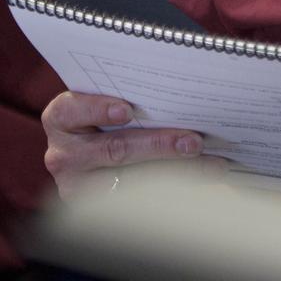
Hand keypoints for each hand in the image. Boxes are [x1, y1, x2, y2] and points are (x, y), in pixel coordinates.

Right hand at [42, 91, 219, 197]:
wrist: (94, 148)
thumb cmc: (112, 110)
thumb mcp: (111, 96)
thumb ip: (135, 92)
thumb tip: (184, 82)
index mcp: (62, 117)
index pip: (71, 110)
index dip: (98, 109)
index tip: (127, 110)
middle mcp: (63, 154)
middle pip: (114, 149)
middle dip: (159, 144)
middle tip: (194, 142)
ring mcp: (76, 185)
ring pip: (129, 180)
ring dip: (174, 171)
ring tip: (209, 164)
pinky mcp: (94, 207)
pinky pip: (136, 201)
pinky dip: (172, 190)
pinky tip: (200, 181)